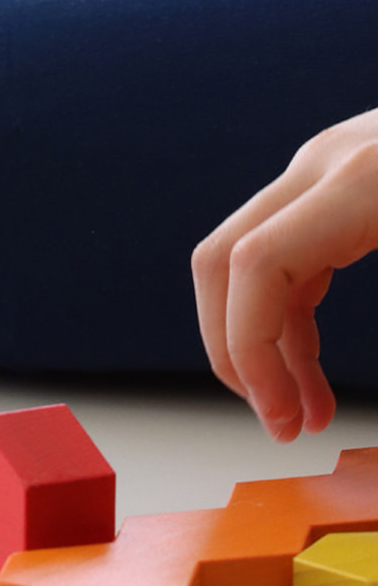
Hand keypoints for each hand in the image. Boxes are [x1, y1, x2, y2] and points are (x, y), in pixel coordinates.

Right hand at [191, 108, 377, 441]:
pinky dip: (285, 311)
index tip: (287, 419)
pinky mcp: (343, 180)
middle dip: (235, 349)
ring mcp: (328, 167)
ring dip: (258, 336)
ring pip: (244, 258)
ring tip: (303, 406)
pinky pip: (281, 251)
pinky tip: (312, 359)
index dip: (248, 349)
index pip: (252, 266)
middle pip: (223, 259)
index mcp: (361, 181)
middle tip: (278, 419)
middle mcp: (325, 165)